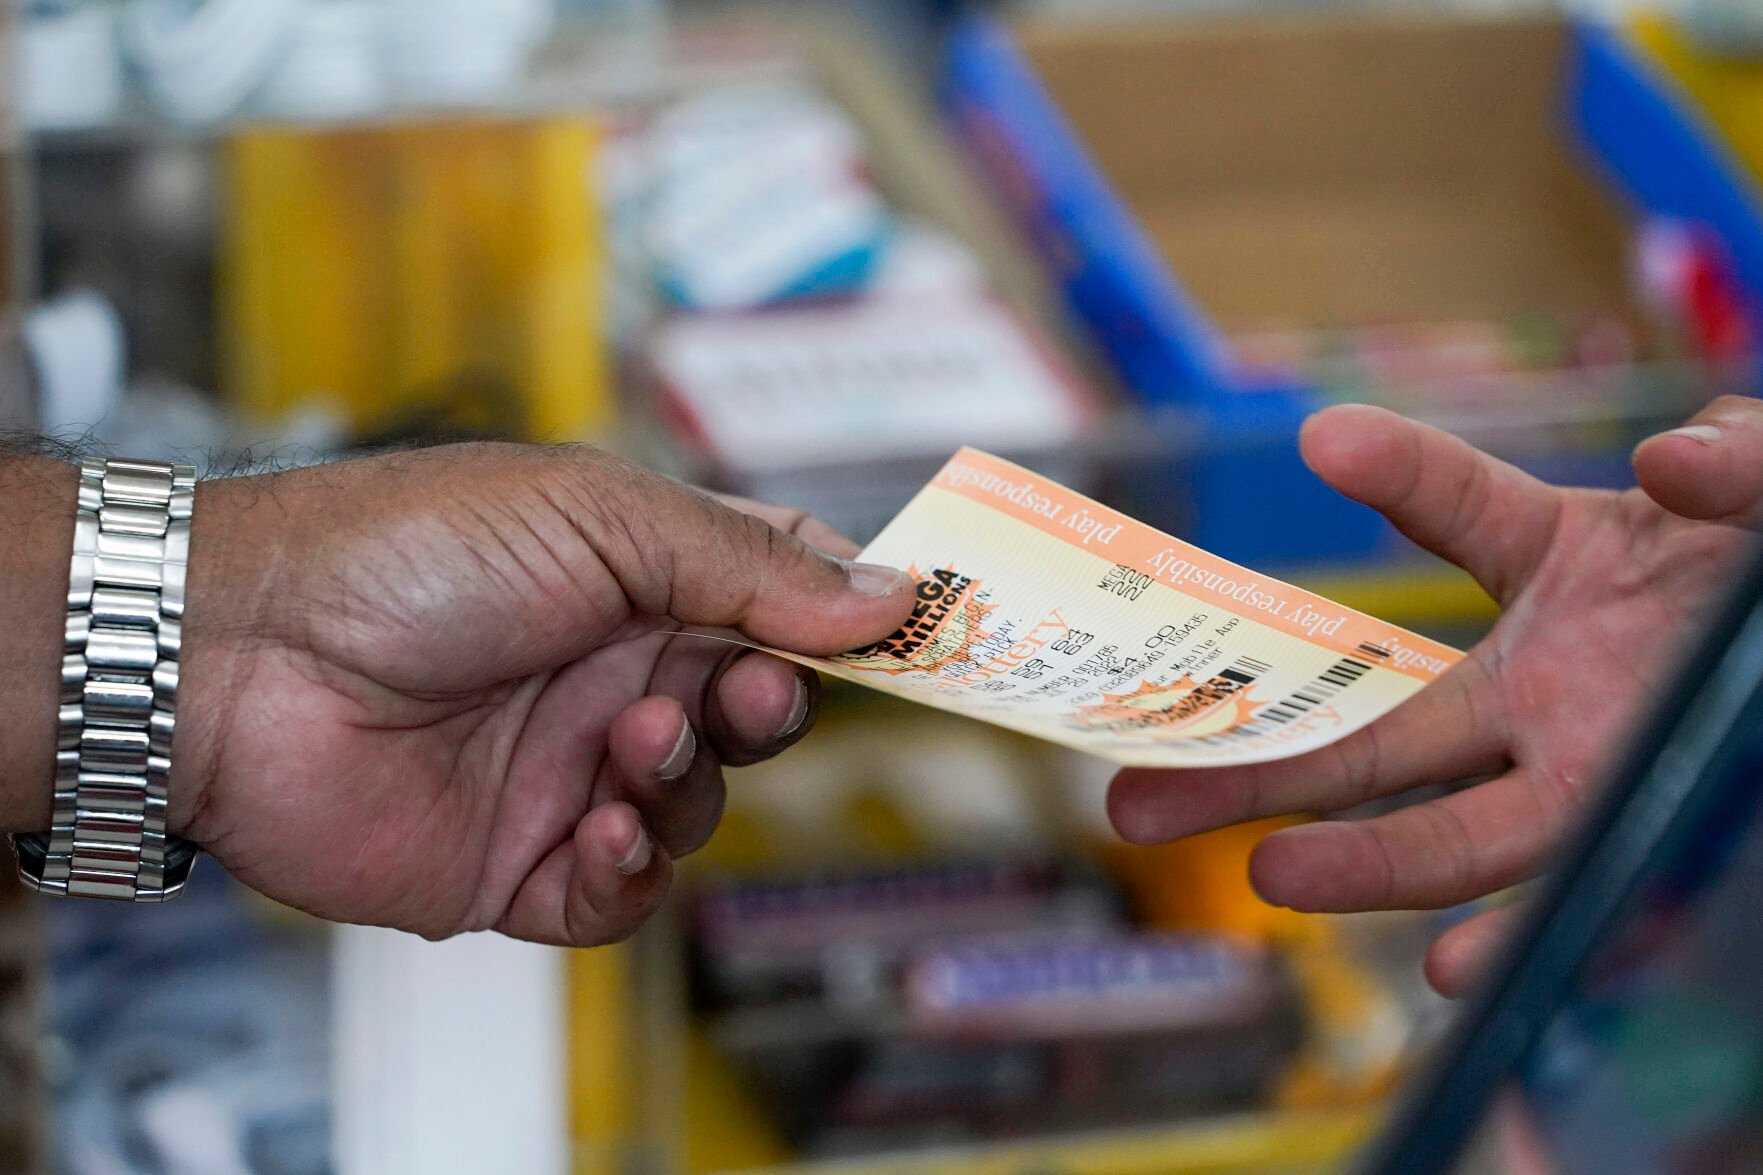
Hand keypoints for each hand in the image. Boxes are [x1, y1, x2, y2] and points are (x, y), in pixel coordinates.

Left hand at [173, 444, 913, 944]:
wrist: (238, 657)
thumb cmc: (404, 552)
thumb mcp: (598, 519)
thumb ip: (745, 564)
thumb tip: (885, 592)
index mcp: (633, 574)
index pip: (772, 600)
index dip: (841, 622)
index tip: (911, 639)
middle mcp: (607, 671)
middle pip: (749, 709)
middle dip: (762, 706)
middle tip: (739, 693)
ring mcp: (565, 768)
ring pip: (696, 805)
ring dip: (683, 779)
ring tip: (625, 743)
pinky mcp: (516, 863)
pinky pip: (622, 893)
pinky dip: (630, 870)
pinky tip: (595, 830)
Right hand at [1107, 396, 1762, 994]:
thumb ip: (1744, 465)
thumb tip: (1669, 461)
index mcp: (1569, 571)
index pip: (1462, 509)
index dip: (1395, 472)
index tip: (1326, 439)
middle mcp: (1551, 689)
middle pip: (1379, 731)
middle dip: (1255, 764)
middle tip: (1139, 799)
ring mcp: (1591, 773)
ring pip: (1456, 832)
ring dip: (1364, 861)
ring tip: (1272, 877)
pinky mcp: (1645, 839)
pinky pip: (1569, 900)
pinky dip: (1513, 937)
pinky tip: (1458, 973)